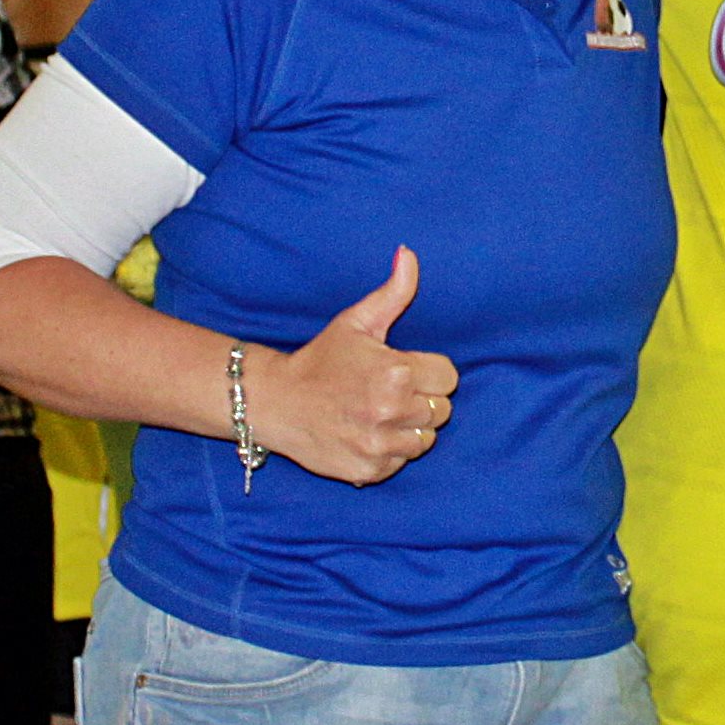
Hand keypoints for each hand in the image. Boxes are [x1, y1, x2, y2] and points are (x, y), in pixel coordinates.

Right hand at [250, 249, 458, 485]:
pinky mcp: (370, 471)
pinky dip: (388, 452)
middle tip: (388, 392)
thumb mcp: (355, 322)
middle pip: (442, 410)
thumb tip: (409, 253)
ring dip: (408, 428)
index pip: (448, 377)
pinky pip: (401, 462)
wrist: (275, 403)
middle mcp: (392, 410)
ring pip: (426, 439)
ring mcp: (381, 444)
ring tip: (377, 414)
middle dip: (421, 400)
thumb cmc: (321, 360)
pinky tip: (365, 434)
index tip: (403, 370)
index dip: (428, 372)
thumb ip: (393, 292)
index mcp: (397, 372)